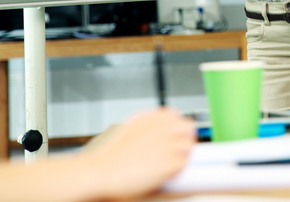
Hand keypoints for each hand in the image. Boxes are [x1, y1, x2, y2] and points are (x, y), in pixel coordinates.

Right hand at [78, 107, 195, 198]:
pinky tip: (163, 174)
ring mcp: (169, 143)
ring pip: (189, 146)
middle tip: (176, 152)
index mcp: (152, 116)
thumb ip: (147, 128)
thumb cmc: (109, 156)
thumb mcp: (128, 129)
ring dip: (182, 155)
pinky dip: (176, 170)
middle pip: (188, 128)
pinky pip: (184, 164)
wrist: (100, 171)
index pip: (176, 115)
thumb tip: (158, 132)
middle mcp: (163, 126)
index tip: (172, 137)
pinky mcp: (171, 162)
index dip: (175, 128)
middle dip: (184, 139)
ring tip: (169, 164)